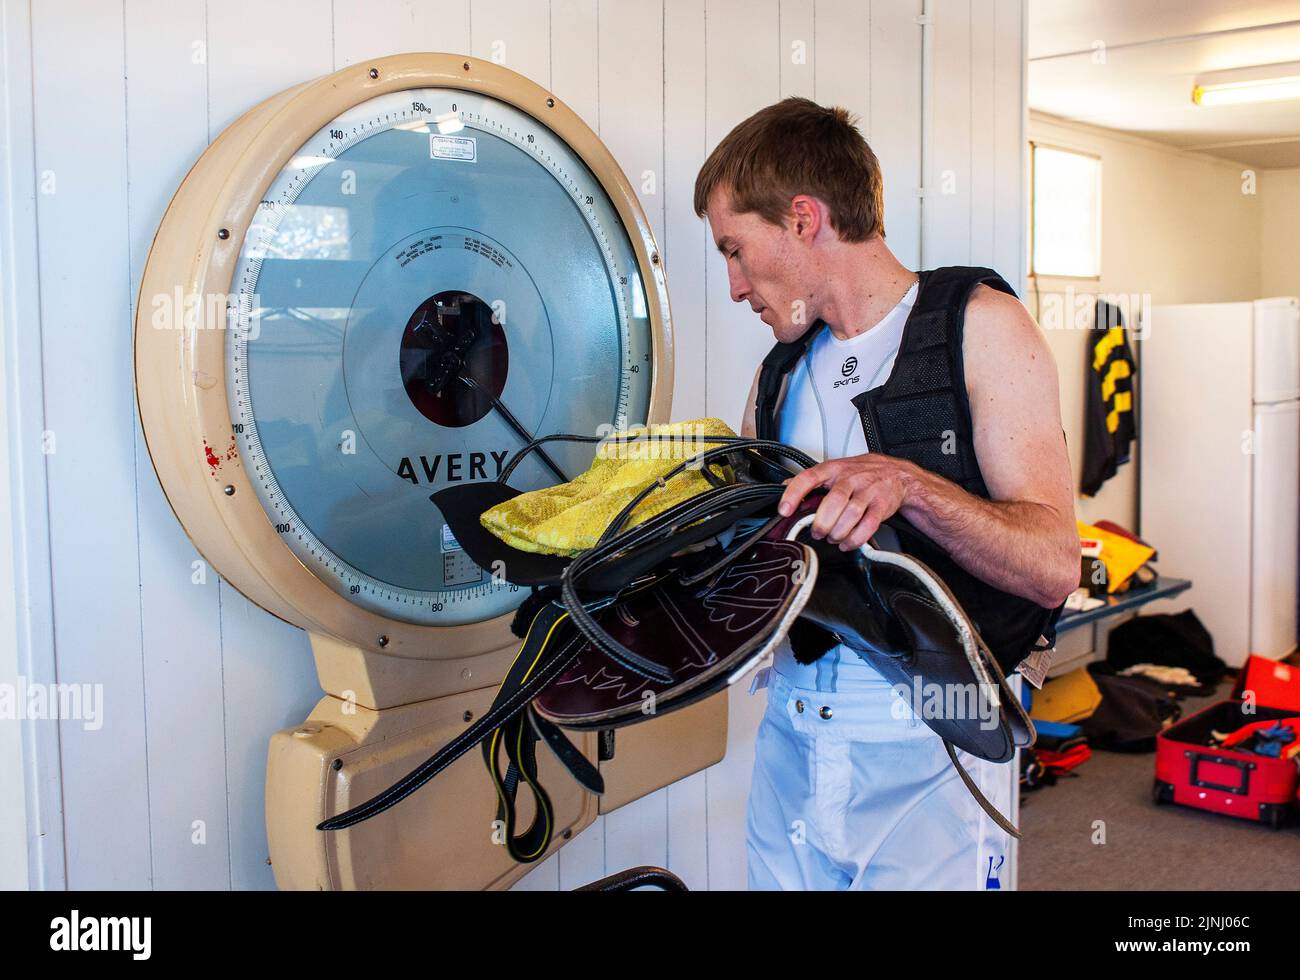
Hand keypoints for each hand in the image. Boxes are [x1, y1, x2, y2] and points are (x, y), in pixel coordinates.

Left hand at [778, 454, 914, 550]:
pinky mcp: (882, 506)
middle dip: (822, 523)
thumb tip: (783, 487)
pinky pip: (868, 526)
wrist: (896, 474)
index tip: (784, 511)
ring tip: (832, 538)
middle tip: (817, 532)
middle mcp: (851, 478)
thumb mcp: (834, 469)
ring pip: (851, 515)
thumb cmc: (861, 473)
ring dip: (838, 533)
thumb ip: (811, 479)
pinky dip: (855, 539)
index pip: (809, 477)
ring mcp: (868, 491)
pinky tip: (847, 542)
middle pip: (833, 502)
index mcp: (833, 469)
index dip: (794, 494)